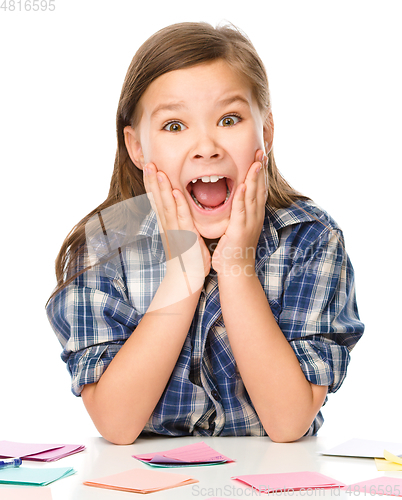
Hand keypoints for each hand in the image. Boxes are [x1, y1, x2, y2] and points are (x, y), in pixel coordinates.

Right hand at [143, 163, 210, 285]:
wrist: (187, 279)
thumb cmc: (188, 258)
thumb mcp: (183, 235)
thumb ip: (181, 221)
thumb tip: (180, 209)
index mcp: (167, 224)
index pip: (157, 199)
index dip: (153, 183)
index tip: (149, 166)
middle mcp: (168, 225)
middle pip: (157, 199)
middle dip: (152, 180)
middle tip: (147, 162)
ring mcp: (175, 231)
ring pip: (166, 205)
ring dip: (161, 187)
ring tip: (156, 170)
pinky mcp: (185, 237)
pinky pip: (181, 218)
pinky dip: (178, 204)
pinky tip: (174, 192)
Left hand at [211, 150, 267, 277]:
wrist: (235, 270)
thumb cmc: (233, 249)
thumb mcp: (237, 227)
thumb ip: (237, 213)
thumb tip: (234, 199)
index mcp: (253, 215)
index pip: (257, 189)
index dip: (259, 173)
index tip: (259, 156)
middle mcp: (254, 217)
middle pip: (259, 188)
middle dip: (260, 169)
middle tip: (261, 151)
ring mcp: (249, 223)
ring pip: (253, 196)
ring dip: (254, 178)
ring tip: (256, 161)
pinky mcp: (240, 231)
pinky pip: (241, 211)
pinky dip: (242, 197)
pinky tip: (242, 185)